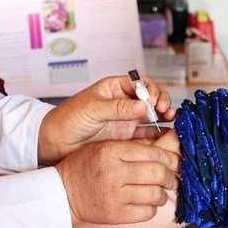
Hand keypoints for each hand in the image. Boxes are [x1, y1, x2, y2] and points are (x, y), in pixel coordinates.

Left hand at [38, 75, 176, 164]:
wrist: (56, 143)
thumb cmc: (68, 119)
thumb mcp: (92, 109)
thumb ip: (118, 108)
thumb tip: (143, 104)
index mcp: (114, 88)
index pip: (140, 84)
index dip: (151, 90)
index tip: (154, 100)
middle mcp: (123, 102)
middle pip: (150, 97)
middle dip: (161, 101)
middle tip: (165, 110)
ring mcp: (126, 120)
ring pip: (152, 115)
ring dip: (164, 115)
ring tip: (171, 119)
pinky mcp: (127, 137)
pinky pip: (147, 134)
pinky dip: (159, 134)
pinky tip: (166, 134)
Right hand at [54, 139, 178, 224]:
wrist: (62, 194)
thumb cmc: (84, 167)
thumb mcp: (104, 147)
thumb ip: (132, 147)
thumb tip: (166, 146)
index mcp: (112, 151)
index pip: (153, 152)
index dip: (169, 158)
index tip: (174, 161)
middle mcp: (114, 173)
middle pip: (158, 173)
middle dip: (171, 177)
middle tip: (172, 179)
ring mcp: (115, 196)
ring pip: (156, 195)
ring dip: (162, 194)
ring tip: (158, 192)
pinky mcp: (115, 215)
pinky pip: (147, 212)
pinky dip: (151, 208)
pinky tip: (146, 204)